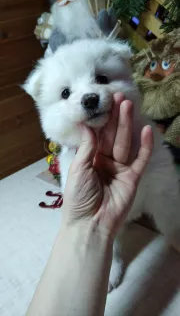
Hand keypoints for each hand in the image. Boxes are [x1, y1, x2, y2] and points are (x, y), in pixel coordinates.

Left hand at [62, 93, 152, 235]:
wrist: (90, 224)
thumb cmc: (79, 196)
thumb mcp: (78, 169)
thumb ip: (86, 147)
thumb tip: (86, 124)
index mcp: (90, 159)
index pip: (97, 135)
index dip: (101, 119)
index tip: (103, 102)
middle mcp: (105, 161)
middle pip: (112, 136)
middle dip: (115, 117)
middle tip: (118, 97)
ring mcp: (120, 169)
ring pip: (125, 143)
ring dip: (127, 125)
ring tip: (129, 105)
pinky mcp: (133, 178)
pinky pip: (140, 159)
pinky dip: (144, 146)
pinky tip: (147, 131)